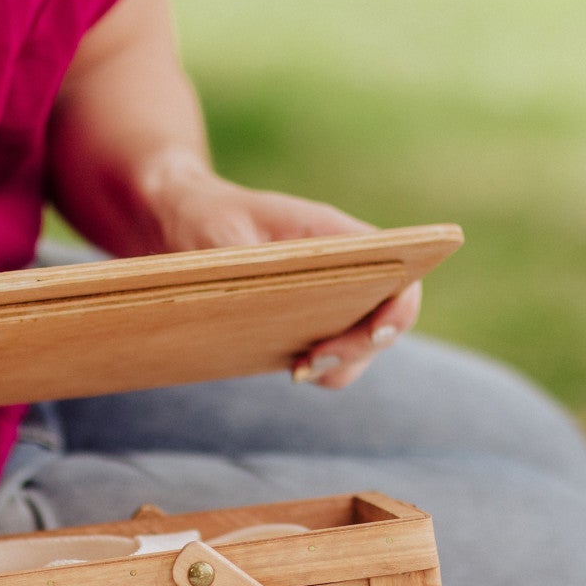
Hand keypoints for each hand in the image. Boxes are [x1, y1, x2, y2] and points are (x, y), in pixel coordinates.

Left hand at [142, 156, 420, 389]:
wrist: (185, 218)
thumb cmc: (208, 215)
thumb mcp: (223, 234)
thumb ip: (255, 268)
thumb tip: (281, 307)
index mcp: (338, 235)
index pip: (401, 275)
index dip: (399, 310)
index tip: (373, 334)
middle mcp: (348, 268)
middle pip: (384, 322)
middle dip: (357, 350)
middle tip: (308, 366)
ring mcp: (334, 297)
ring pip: (360, 346)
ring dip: (338, 366)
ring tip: (296, 371)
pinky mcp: (311, 321)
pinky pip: (331, 354)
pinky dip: (319, 367)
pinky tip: (287, 367)